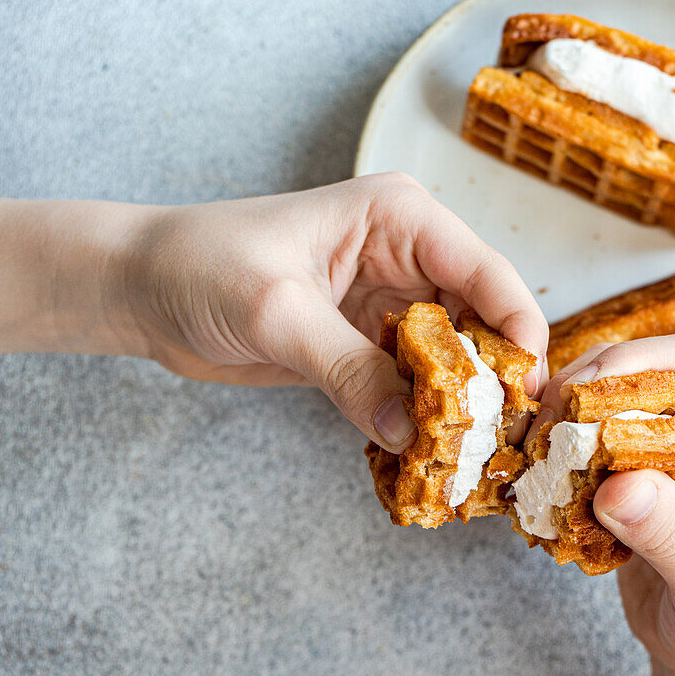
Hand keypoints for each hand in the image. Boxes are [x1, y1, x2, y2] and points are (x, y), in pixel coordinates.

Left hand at [118, 173, 546, 450]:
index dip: (518, 330)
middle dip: (493, 378)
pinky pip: (414, 384)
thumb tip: (412, 432)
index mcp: (400, 219)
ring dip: (460, 405)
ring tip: (471, 456)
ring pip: (453, 358)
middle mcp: (408, 258)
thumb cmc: (201, 264)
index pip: (486, 273)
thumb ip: (347, 369)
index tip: (530, 391)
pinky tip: (425, 451)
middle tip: (504, 439)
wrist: (143, 289)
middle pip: (481, 321)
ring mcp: (391, 303)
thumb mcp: (277, 311)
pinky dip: (422, 417)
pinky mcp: (368, 344)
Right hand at [529, 336, 674, 675]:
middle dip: (589, 387)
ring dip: (567, 416)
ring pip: (613, 395)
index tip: (577, 392)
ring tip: (535, 450)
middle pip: (647, 369)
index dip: (634, 365)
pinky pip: (594, 434)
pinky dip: (562, 448)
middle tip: (543, 423)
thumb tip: (620, 486)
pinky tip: (539, 472)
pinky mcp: (641, 464)